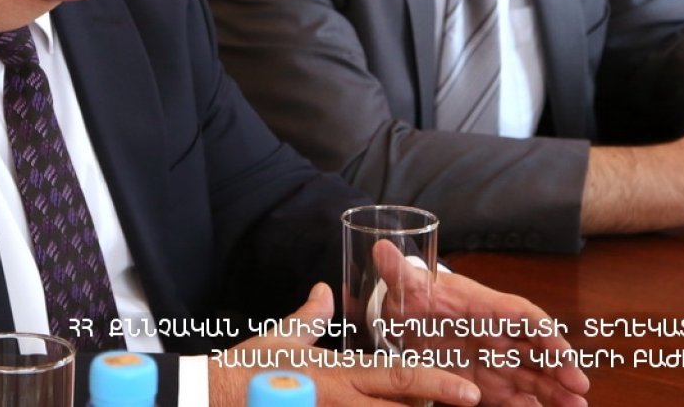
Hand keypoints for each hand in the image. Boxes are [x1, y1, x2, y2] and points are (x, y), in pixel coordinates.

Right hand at [209, 282, 483, 405]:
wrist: (214, 395)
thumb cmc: (248, 367)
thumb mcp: (282, 337)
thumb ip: (311, 315)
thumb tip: (325, 289)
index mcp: (341, 373)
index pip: (399, 378)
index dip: (437, 385)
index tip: (469, 391)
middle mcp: (343, 401)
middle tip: (464, 403)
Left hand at [375, 243, 589, 406]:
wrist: (405, 317)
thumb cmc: (415, 296)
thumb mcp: (405, 286)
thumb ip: (397, 271)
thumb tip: (382, 248)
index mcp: (484, 305)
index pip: (521, 315)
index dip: (543, 331)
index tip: (560, 349)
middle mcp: (496, 333)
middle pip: (535, 348)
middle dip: (558, 365)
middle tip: (580, 387)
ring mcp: (494, 359)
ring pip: (530, 375)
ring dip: (552, 390)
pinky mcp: (484, 382)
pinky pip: (509, 396)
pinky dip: (525, 406)